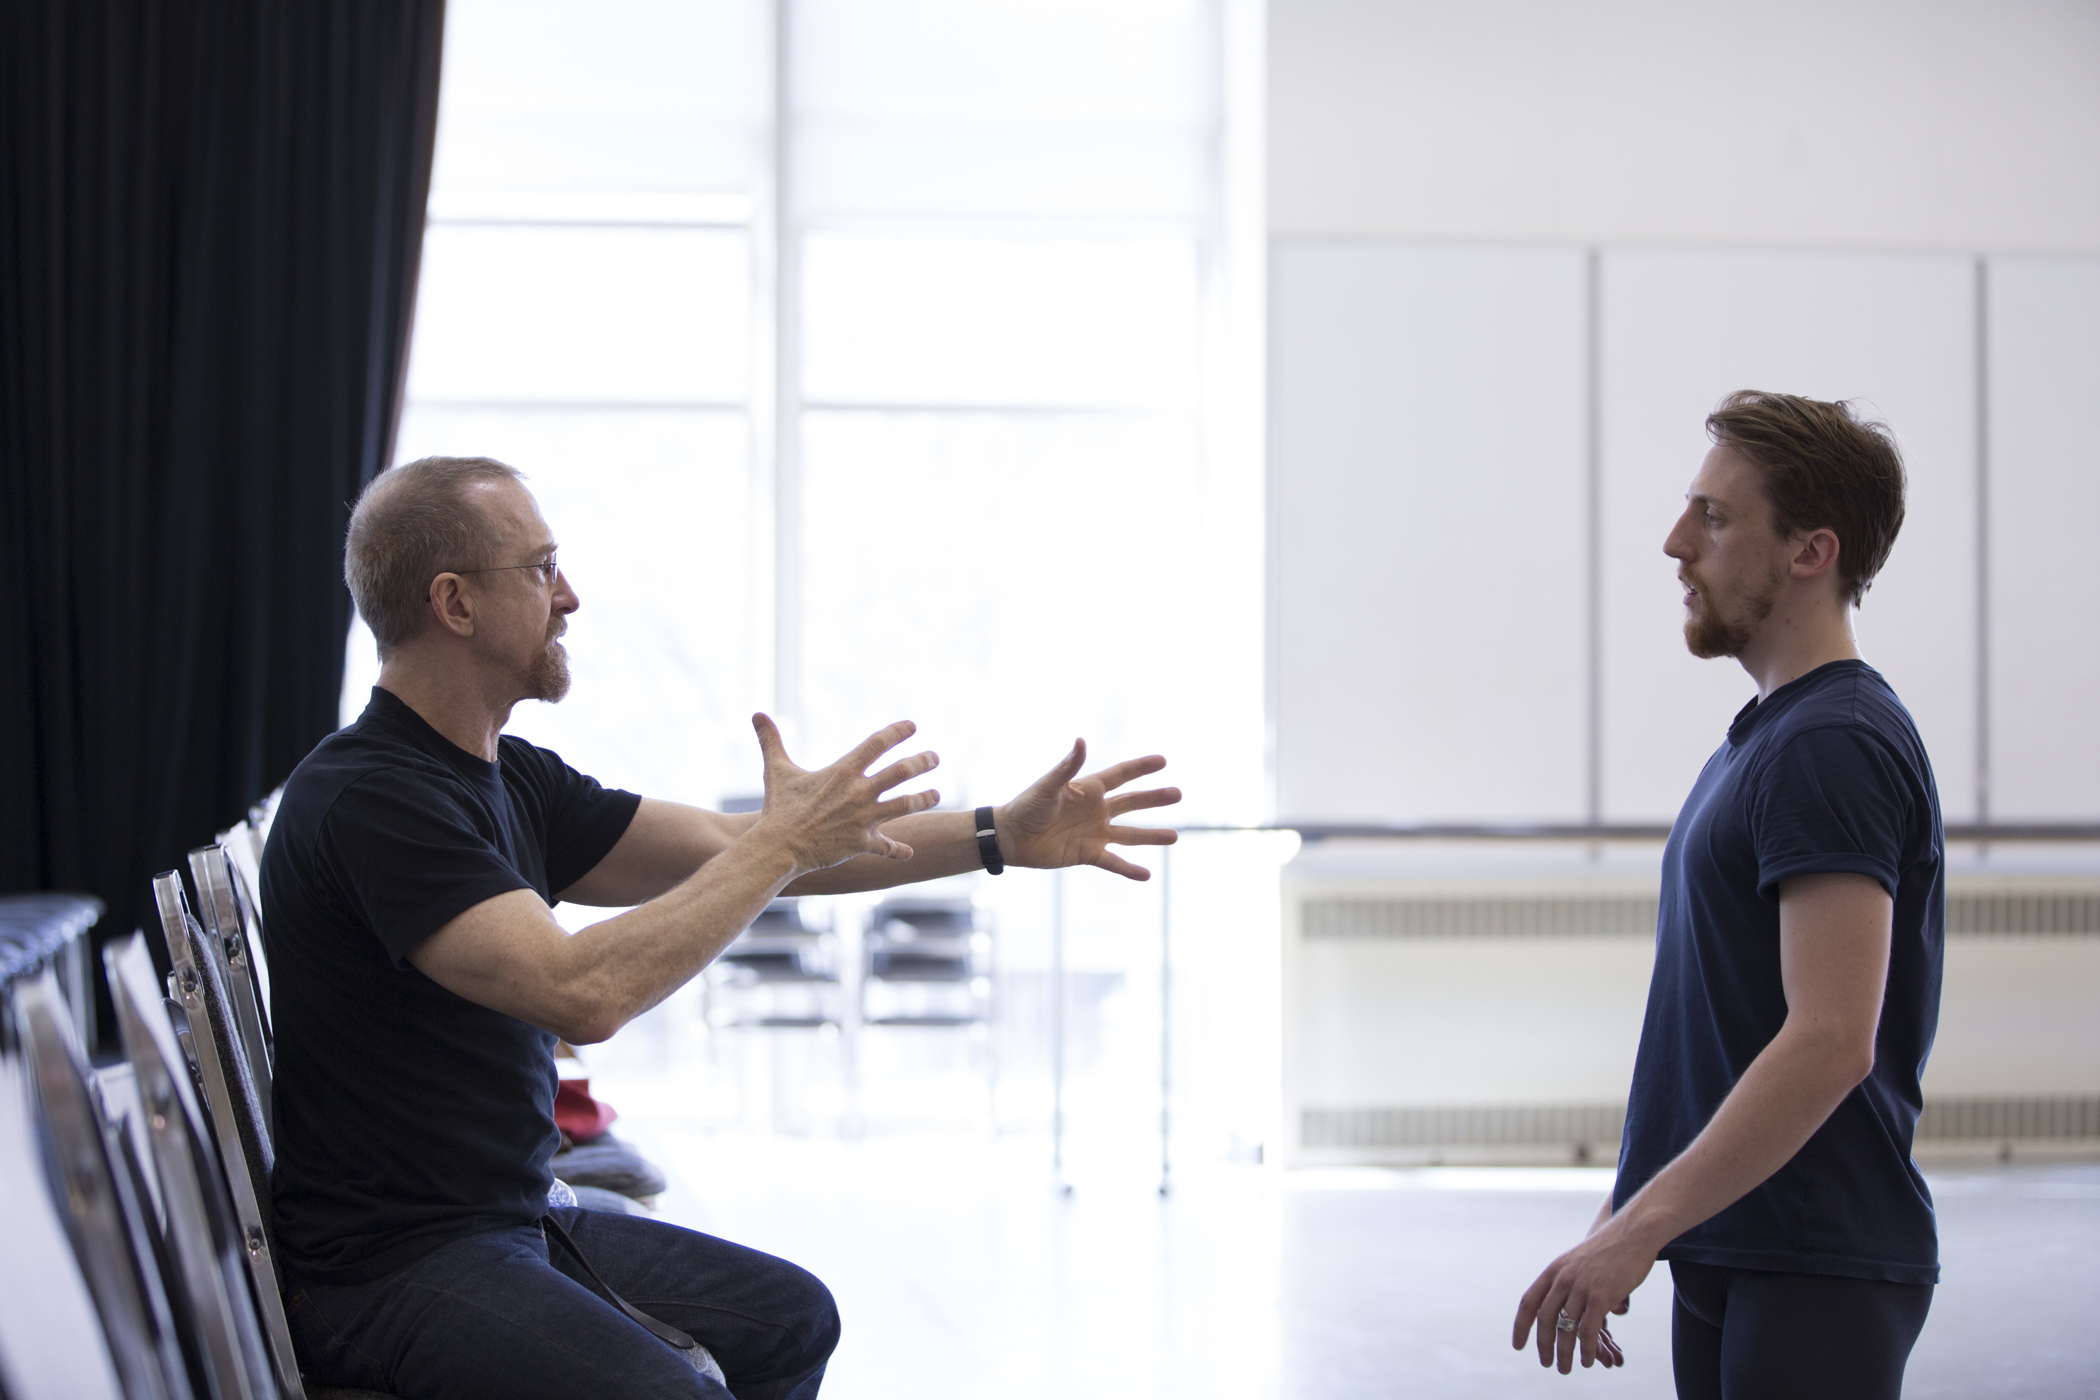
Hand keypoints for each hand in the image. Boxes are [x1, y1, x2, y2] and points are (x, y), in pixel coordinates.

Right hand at [750, 715, 940, 870]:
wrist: (779, 846)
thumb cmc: (779, 808)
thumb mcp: (777, 770)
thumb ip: (771, 741)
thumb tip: (756, 713)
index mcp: (843, 771)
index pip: (877, 743)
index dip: (897, 732)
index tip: (912, 726)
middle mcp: (859, 792)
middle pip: (901, 771)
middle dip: (922, 762)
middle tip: (934, 757)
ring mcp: (864, 818)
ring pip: (904, 805)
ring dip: (924, 798)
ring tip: (936, 794)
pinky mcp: (862, 843)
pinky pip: (886, 847)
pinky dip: (898, 850)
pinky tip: (909, 853)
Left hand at [995, 739, 1179, 879]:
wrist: (1011, 837)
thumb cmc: (1027, 806)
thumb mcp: (1048, 786)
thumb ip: (1067, 767)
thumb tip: (1082, 740)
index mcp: (1088, 789)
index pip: (1121, 775)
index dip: (1141, 768)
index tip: (1163, 761)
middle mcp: (1096, 810)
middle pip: (1131, 803)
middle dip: (1154, 799)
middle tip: (1178, 794)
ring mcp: (1094, 833)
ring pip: (1130, 835)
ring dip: (1151, 836)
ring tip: (1174, 837)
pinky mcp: (1087, 854)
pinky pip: (1113, 862)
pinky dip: (1129, 869)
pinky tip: (1147, 875)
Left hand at [1512, 1218, 1650, 1373]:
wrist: (1633, 1233)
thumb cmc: (1608, 1250)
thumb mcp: (1577, 1261)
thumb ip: (1566, 1281)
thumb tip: (1562, 1306)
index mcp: (1554, 1270)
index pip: (1529, 1302)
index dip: (1521, 1326)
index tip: (1518, 1345)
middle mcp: (1563, 1278)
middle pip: (1544, 1319)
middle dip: (1543, 1345)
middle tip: (1546, 1363)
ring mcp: (1581, 1287)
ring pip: (1565, 1329)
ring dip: (1563, 1353)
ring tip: (1565, 1368)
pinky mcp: (1601, 1296)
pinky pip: (1587, 1330)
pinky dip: (1585, 1349)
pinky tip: (1587, 1360)